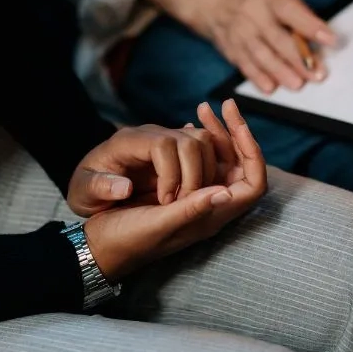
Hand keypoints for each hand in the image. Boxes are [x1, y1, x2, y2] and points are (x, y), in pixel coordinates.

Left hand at [68, 123, 220, 215]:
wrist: (95, 184)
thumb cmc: (88, 190)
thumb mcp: (83, 193)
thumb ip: (99, 188)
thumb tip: (125, 187)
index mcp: (128, 142)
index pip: (164, 145)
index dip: (171, 173)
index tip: (164, 202)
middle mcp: (152, 134)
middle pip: (190, 141)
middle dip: (194, 175)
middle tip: (183, 204)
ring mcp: (168, 137)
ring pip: (203, 141)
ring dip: (206, 172)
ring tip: (190, 199)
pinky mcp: (179, 147)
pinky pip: (206, 148)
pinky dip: (209, 168)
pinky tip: (197, 192)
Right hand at [83, 100, 266, 280]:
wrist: (98, 246)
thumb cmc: (126, 240)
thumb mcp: (158, 225)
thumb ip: (191, 210)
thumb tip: (225, 192)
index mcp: (211, 217)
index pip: (254, 184)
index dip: (252, 153)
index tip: (238, 125)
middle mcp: (210, 204)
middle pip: (240, 165)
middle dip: (235, 134)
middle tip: (226, 105)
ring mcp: (196, 195)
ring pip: (219, 159)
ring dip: (216, 133)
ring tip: (203, 108)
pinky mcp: (180, 186)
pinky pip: (199, 159)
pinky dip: (197, 139)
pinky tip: (189, 122)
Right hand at [143, 0, 336, 93]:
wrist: (212, 1)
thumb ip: (298, 11)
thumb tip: (320, 38)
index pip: (291, 11)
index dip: (311, 26)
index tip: (331, 40)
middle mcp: (252, 13)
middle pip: (277, 38)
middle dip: (299, 58)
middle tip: (317, 74)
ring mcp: (239, 32)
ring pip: (261, 55)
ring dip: (280, 72)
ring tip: (298, 84)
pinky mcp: (231, 49)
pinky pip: (245, 65)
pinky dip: (258, 77)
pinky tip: (270, 87)